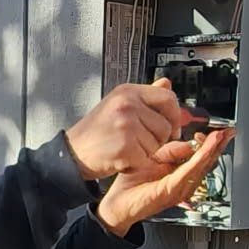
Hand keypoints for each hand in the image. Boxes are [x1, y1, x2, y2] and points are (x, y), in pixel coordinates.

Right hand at [65, 78, 181, 178]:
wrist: (73, 153)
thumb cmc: (96, 131)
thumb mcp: (119, 104)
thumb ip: (145, 97)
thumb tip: (167, 84)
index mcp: (128, 92)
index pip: (168, 98)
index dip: (175, 116)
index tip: (173, 128)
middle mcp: (127, 105)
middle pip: (166, 125)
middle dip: (158, 139)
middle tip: (137, 142)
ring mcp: (126, 126)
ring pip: (157, 144)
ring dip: (145, 152)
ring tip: (125, 148)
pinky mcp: (124, 147)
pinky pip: (145, 158)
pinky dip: (136, 164)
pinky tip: (121, 158)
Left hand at [96, 130, 234, 233]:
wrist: (117, 203)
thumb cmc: (132, 184)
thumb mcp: (153, 157)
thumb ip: (170, 149)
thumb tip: (186, 140)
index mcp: (181, 174)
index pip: (202, 156)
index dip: (210, 142)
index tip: (216, 129)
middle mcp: (184, 183)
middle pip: (207, 161)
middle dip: (218, 145)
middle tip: (227, 131)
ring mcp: (180, 188)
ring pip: (202, 166)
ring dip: (212, 150)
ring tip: (220, 136)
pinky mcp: (172, 190)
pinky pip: (189, 172)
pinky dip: (198, 159)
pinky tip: (204, 149)